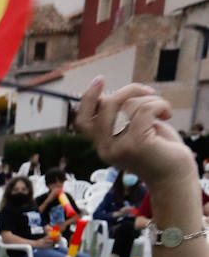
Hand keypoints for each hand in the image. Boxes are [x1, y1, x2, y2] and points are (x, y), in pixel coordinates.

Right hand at [76, 78, 196, 189]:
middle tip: (150, 93)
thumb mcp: (133, 130)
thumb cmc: (157, 149)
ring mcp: (119, 148)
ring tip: (162, 111)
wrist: (173, 177)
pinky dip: (160, 105)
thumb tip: (104, 95)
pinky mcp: (137, 144)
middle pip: (107, 105)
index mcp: (102, 145)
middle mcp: (106, 149)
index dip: (88, 98)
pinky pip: (145, 109)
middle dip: (130, 90)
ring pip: (129, 105)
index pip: (83, 121)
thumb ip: (119, 116)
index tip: (100, 79)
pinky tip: (167, 113)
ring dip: (151, 100)